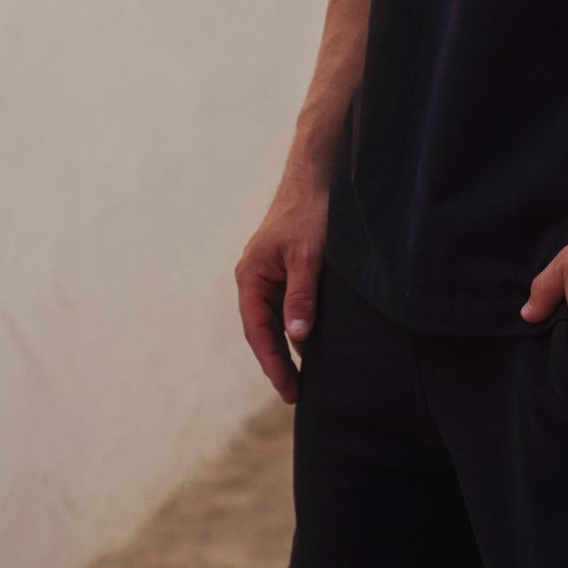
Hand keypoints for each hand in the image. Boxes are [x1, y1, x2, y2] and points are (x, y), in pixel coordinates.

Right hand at [234, 168, 328, 403]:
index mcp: (251, 276)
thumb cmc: (310, 211)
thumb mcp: (308, 255)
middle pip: (262, 330)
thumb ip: (302, 295)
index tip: (288, 389)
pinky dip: (294, 326)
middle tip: (296, 394)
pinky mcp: (284, 268)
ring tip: (302, 377)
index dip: (272, 363)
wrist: (317, 174)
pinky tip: (309, 342)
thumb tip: (297, 337)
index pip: (257, 331)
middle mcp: (254, 277)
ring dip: (286, 346)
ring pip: (274, 319)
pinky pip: (285, 305)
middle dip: (277, 362)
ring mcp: (268, 273)